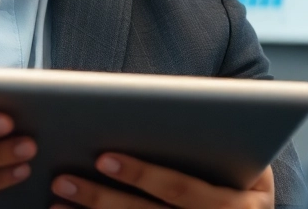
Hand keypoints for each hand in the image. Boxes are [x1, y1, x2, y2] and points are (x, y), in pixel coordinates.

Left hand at [51, 155, 273, 208]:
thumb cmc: (246, 181)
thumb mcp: (249, 166)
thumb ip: (214, 142)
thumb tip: (160, 107)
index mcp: (240, 205)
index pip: (181, 189)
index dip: (142, 175)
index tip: (103, 158)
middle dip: (102, 199)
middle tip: (63, 179)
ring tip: (59, 198)